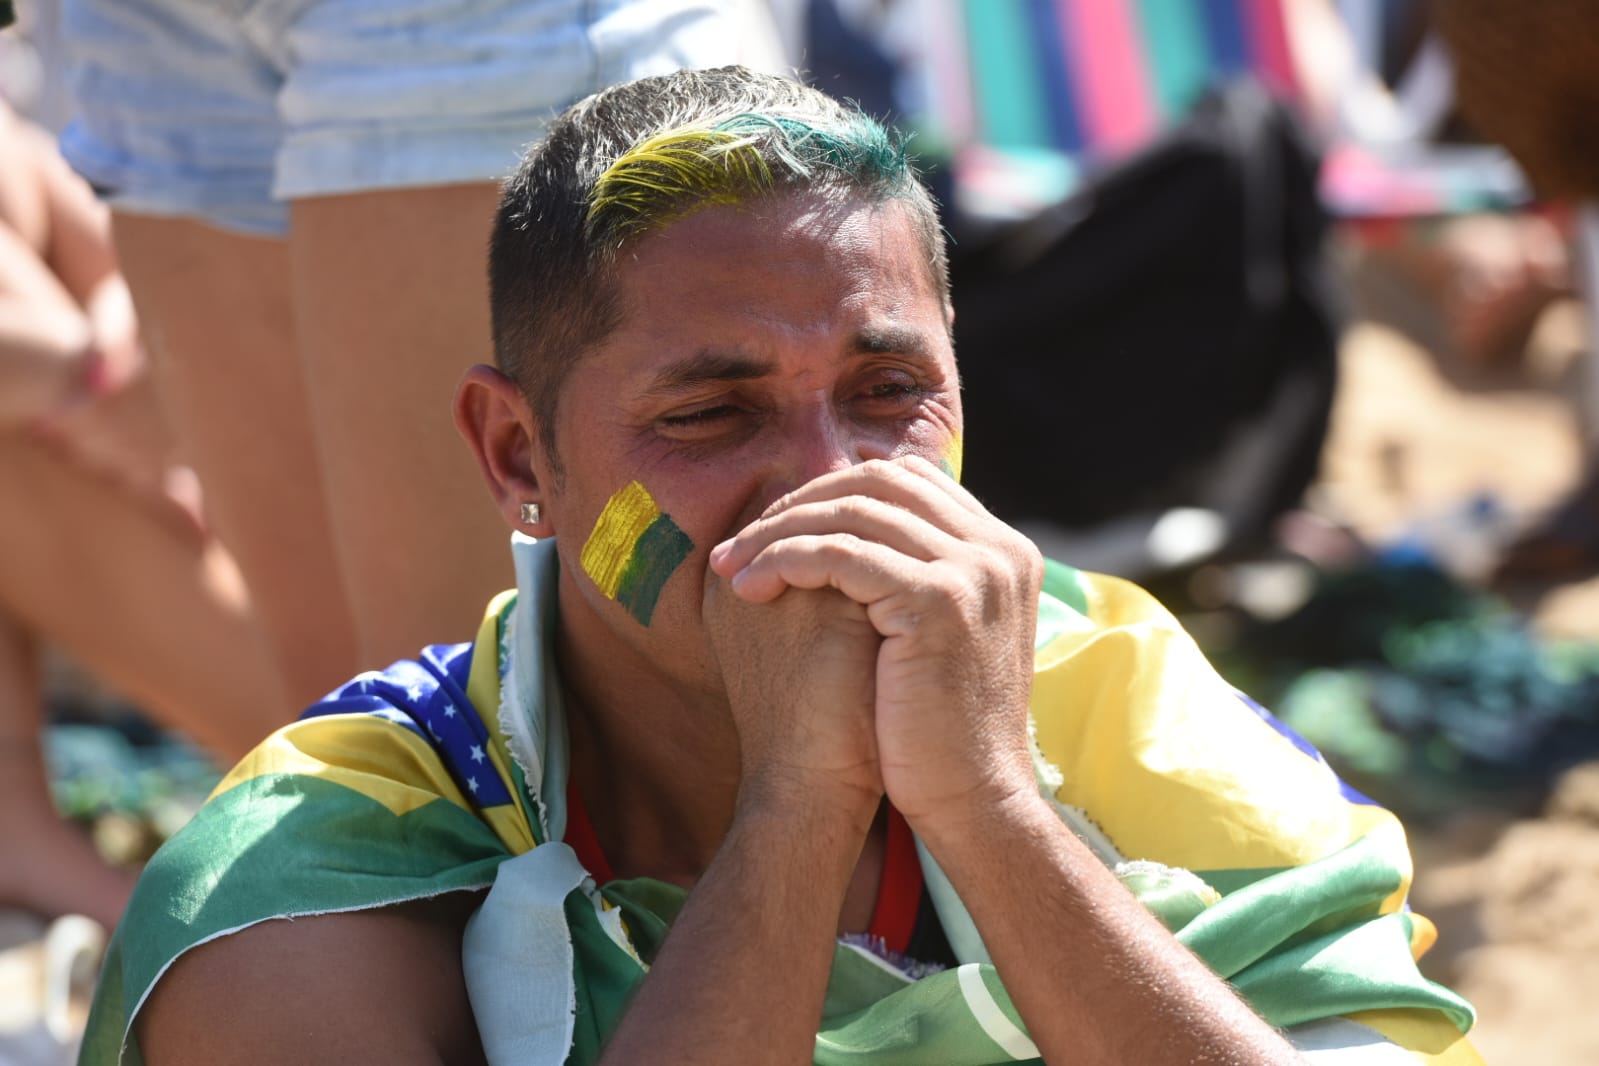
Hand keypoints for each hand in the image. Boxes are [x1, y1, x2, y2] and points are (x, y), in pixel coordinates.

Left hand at [709, 457, 1042, 831]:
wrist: (974, 801)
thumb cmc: (936, 730)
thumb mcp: (930, 636)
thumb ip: (907, 578)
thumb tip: (837, 536)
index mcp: (1001, 549)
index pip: (907, 479)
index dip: (831, 493)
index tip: (775, 529)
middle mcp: (998, 547)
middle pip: (880, 480)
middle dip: (800, 503)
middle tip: (743, 543)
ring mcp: (976, 569)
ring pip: (854, 512)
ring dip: (778, 532)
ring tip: (732, 567)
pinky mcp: (943, 599)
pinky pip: (843, 553)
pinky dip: (786, 559)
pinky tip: (750, 588)